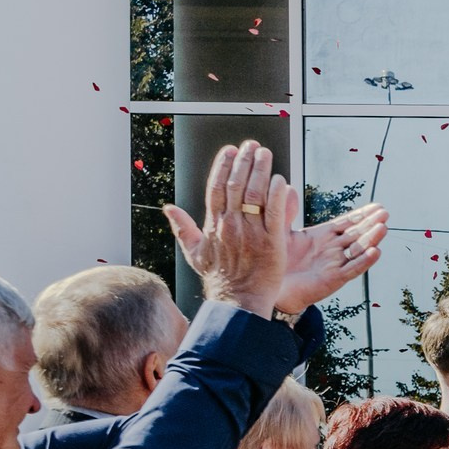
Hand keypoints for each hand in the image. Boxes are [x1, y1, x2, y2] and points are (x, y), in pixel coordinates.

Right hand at [161, 140, 285, 316]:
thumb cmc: (219, 280)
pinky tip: (280, 179)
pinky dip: (277, 193)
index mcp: (213, 225)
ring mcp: (251, 233)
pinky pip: (274, 211)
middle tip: (251, 145)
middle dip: (244, 161)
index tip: (230, 151)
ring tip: (265, 154)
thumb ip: (183, 228)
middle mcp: (230, 225)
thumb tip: (168, 208)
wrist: (238, 303)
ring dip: (260, 170)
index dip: (222, 166)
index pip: (216, 188)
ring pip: (255, 193)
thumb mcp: (195, 253)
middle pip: (236, 184)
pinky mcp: (271, 242)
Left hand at [275, 195, 387, 317]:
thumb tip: (288, 187)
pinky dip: (364, 261)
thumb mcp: (280, 231)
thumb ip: (285, 210)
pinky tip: (374, 251)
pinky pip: (352, 269)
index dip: (362, 214)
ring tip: (382, 228)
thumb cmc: (276, 262)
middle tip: (384, 213)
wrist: (272, 289)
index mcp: (323, 237)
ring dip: (371, 239)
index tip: (376, 206)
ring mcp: (335, 264)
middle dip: (371, 223)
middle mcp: (332, 249)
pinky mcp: (334, 279)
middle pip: (357, 234)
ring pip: (358, 250)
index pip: (347, 223)